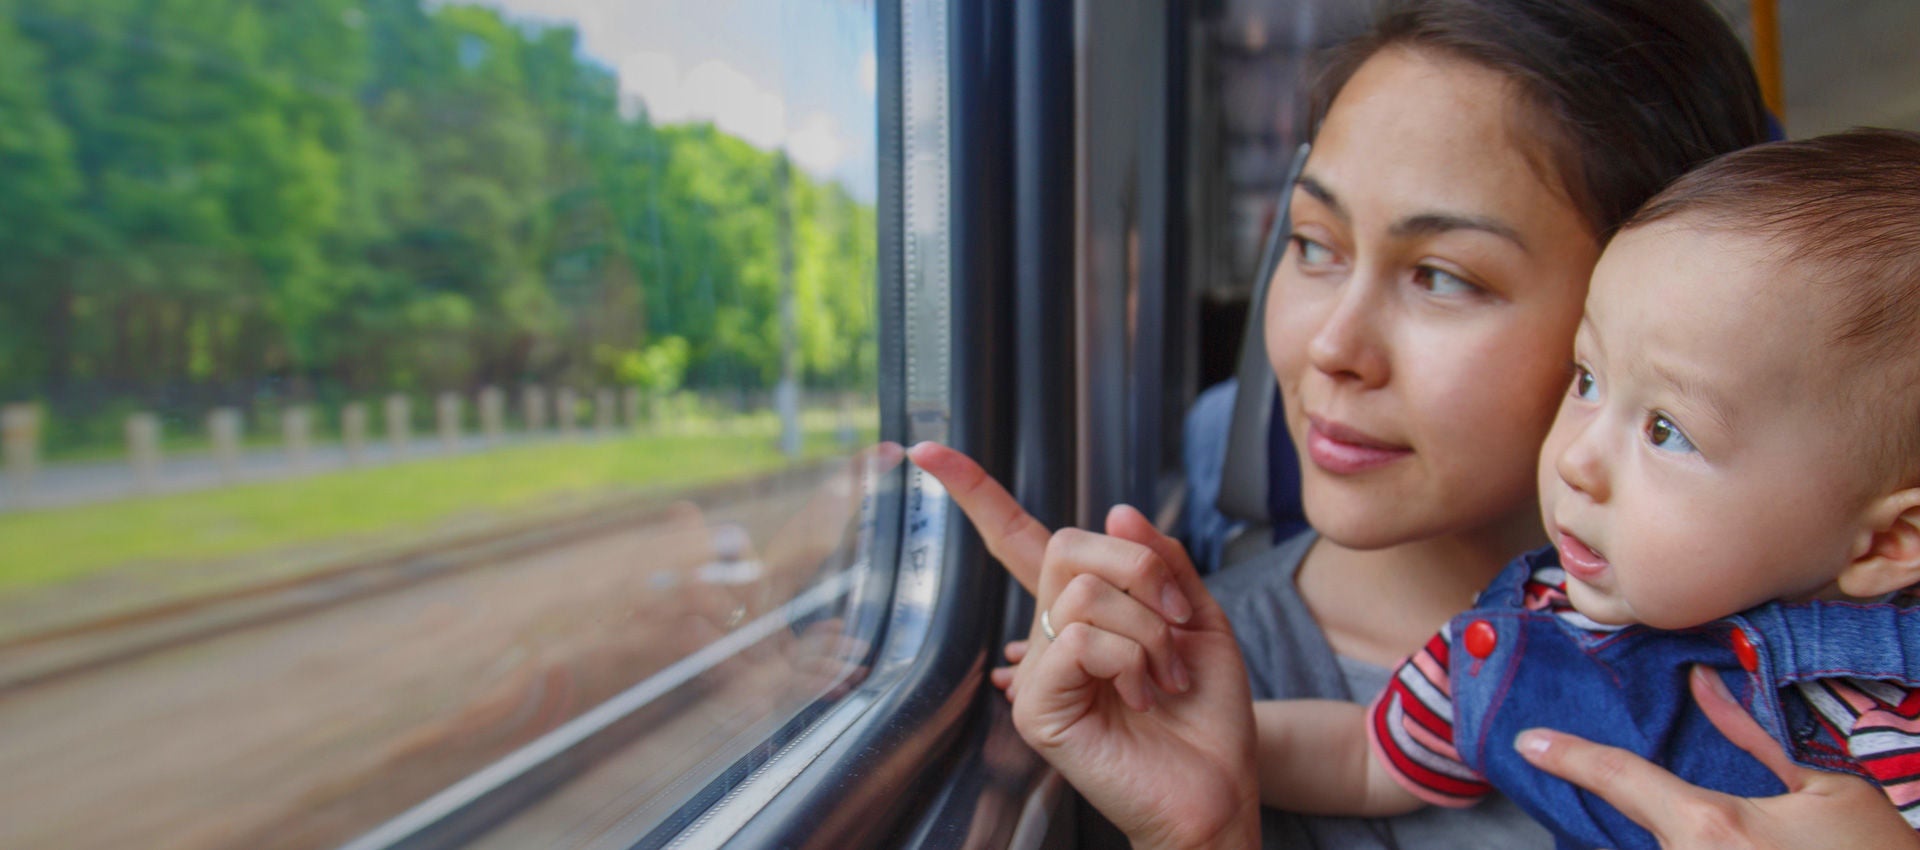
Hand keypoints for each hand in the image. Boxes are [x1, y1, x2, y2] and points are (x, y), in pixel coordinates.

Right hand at [910, 442, 1260, 849]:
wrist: (1219, 785)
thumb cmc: (1206, 714)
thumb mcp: (1199, 618)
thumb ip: (1161, 561)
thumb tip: (1117, 512)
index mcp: (1079, 609)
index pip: (1015, 538)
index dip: (973, 491)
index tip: (927, 450)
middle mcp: (1047, 635)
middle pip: (1064, 544)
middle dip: (1140, 570)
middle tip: (1178, 623)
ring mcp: (1038, 671)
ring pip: (1080, 593)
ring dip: (1148, 629)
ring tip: (1164, 676)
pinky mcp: (1038, 707)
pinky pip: (1078, 639)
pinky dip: (1130, 658)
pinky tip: (1143, 695)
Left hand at [1517, 665, 1919, 849]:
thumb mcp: (1827, 791)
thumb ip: (1754, 738)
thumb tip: (1707, 687)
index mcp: (1711, 829)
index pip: (1622, 779)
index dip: (1572, 757)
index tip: (1531, 743)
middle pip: (1648, 830)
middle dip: (1673, 820)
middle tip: (1745, 824)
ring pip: (1666, 849)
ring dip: (1695, 838)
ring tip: (1763, 836)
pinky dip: (1701, 846)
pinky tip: (1747, 842)